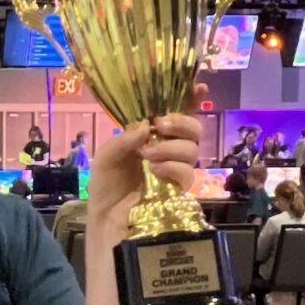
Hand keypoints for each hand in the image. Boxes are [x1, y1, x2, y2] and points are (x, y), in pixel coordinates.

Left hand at [87, 83, 206, 231]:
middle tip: (161, 125)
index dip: (190, 99)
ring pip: (192, 149)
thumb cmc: (106, 185)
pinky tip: (156, 170)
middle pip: (194, 128)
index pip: (177, 113)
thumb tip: (146, 127)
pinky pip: (187, 172)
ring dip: (171, 147)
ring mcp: (175, 169)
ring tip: (148, 155)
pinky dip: (173, 167)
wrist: (105, 217)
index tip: (198, 87)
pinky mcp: (178, 189)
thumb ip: (123, 139)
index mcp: (152, 136)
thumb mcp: (106, 156)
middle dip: (181, 122)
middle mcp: (169, 149)